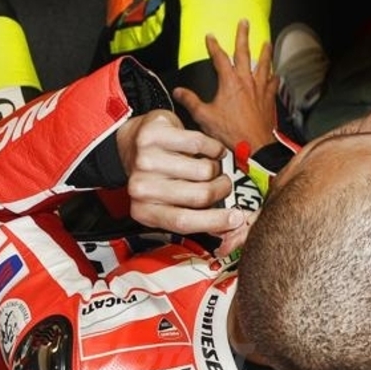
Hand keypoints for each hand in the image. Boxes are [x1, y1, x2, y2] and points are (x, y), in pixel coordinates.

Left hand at [115, 109, 247, 235]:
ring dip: (215, 168)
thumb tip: (232, 235)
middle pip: (200, 195)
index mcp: (144, 211)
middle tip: (224, 184)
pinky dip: (213, 147)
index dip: (215, 221)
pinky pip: (199, 143)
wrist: (133, 142)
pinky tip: (209, 150)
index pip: (183, 221)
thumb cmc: (159, 177)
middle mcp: (140, 188)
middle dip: (222, 190)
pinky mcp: (153, 135)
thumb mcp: (173, 204)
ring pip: (204, 169)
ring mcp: (144, 160)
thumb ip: (202, 220)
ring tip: (208, 166)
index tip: (237, 217)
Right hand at [172, 18, 278, 153]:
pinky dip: (274, 77)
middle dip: (243, 36)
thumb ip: (191, 101)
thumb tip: (178, 92)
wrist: (255, 145)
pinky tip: (275, 74)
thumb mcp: (204, 117)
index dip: (214, 45)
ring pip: (264, 63)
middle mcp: (247, 81)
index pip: (220, 58)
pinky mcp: (270, 98)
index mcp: (230, 82)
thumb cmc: (231, 132)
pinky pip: (274, 83)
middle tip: (244, 23)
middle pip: (245, 52)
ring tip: (266, 42)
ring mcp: (260, 88)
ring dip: (265, 51)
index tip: (210, 36)